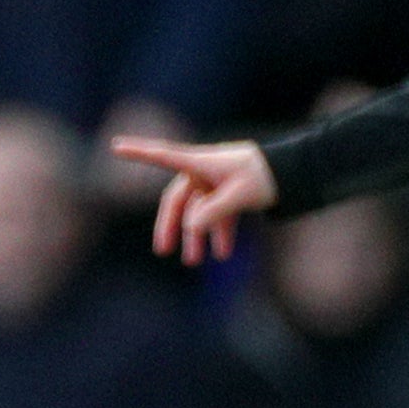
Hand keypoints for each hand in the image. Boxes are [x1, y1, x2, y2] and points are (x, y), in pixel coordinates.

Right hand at [107, 134, 279, 263]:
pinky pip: (216, 215)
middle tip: (164, 250)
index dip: (138, 152)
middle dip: (171, 226)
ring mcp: (214, 183)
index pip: (163, 155)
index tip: (115, 146)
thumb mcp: (240, 195)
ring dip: (196, 236)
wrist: (293, 171)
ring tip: (195, 261)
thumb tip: (190, 227)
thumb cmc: (265, 176)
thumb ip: (213, 212)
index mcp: (201, 163)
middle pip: (178, 199)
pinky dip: (218, 232)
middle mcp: (202, 172)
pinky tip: (223, 253)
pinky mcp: (227, 194)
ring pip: (197, 212)